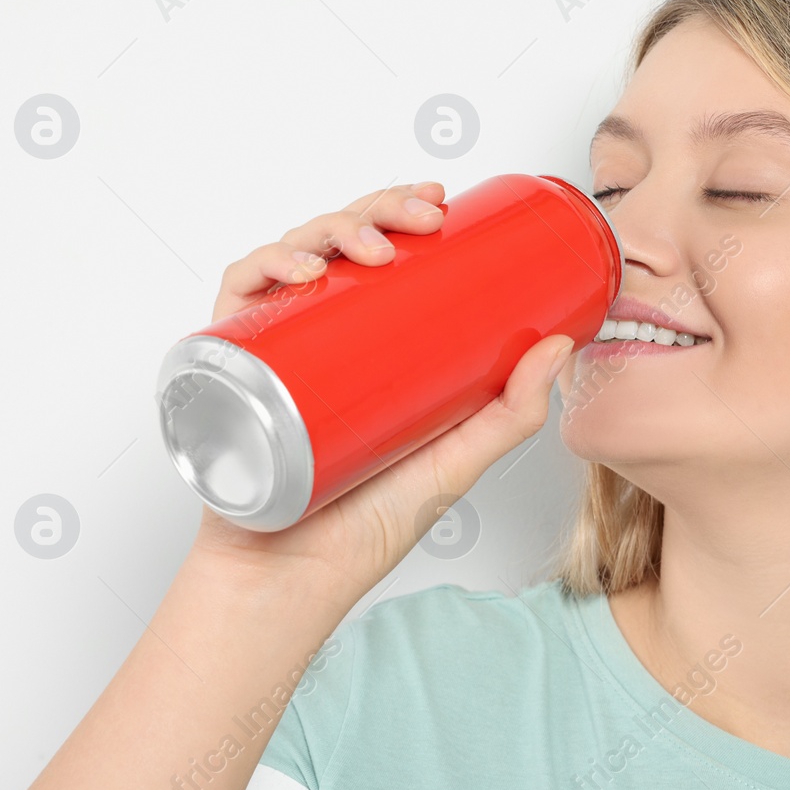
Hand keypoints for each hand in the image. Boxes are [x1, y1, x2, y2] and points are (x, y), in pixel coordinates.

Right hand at [189, 181, 574, 602]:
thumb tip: (561, 345)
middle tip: (420, 219)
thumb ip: (510, 414)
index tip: (441, 203)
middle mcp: (316, 335)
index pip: (378, 252)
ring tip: (371, 249)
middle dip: (377, 208)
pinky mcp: (228, 369)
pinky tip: (302, 273)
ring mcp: (272, 348)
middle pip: (338, 242)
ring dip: (330, 227)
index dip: (401, 210)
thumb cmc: (363, 530)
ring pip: (290, 255)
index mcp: (364, 343)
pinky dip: (262, 268)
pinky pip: (235, 299)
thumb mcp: (456, 465)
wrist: (290, 585)